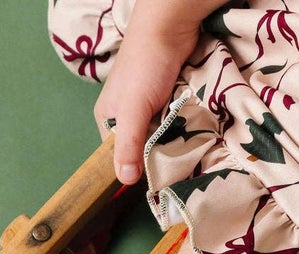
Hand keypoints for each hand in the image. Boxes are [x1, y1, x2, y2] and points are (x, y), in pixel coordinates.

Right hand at [94, 0, 206, 183]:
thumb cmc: (146, 66)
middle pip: (140, 149)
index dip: (134, 169)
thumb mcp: (134, 109)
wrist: (170, 27)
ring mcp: (146, 106)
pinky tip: (189, 137)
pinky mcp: (165, 99)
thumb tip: (125, 181)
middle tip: (175, 170)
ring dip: (170, 144)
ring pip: (158, 137)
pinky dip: (179, 129)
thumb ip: (129, 144)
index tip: (154, 182)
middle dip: (155, 157)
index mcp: (109, 118)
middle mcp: (125, 114)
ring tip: (184, 155)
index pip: (118, 157)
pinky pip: (171, 123)